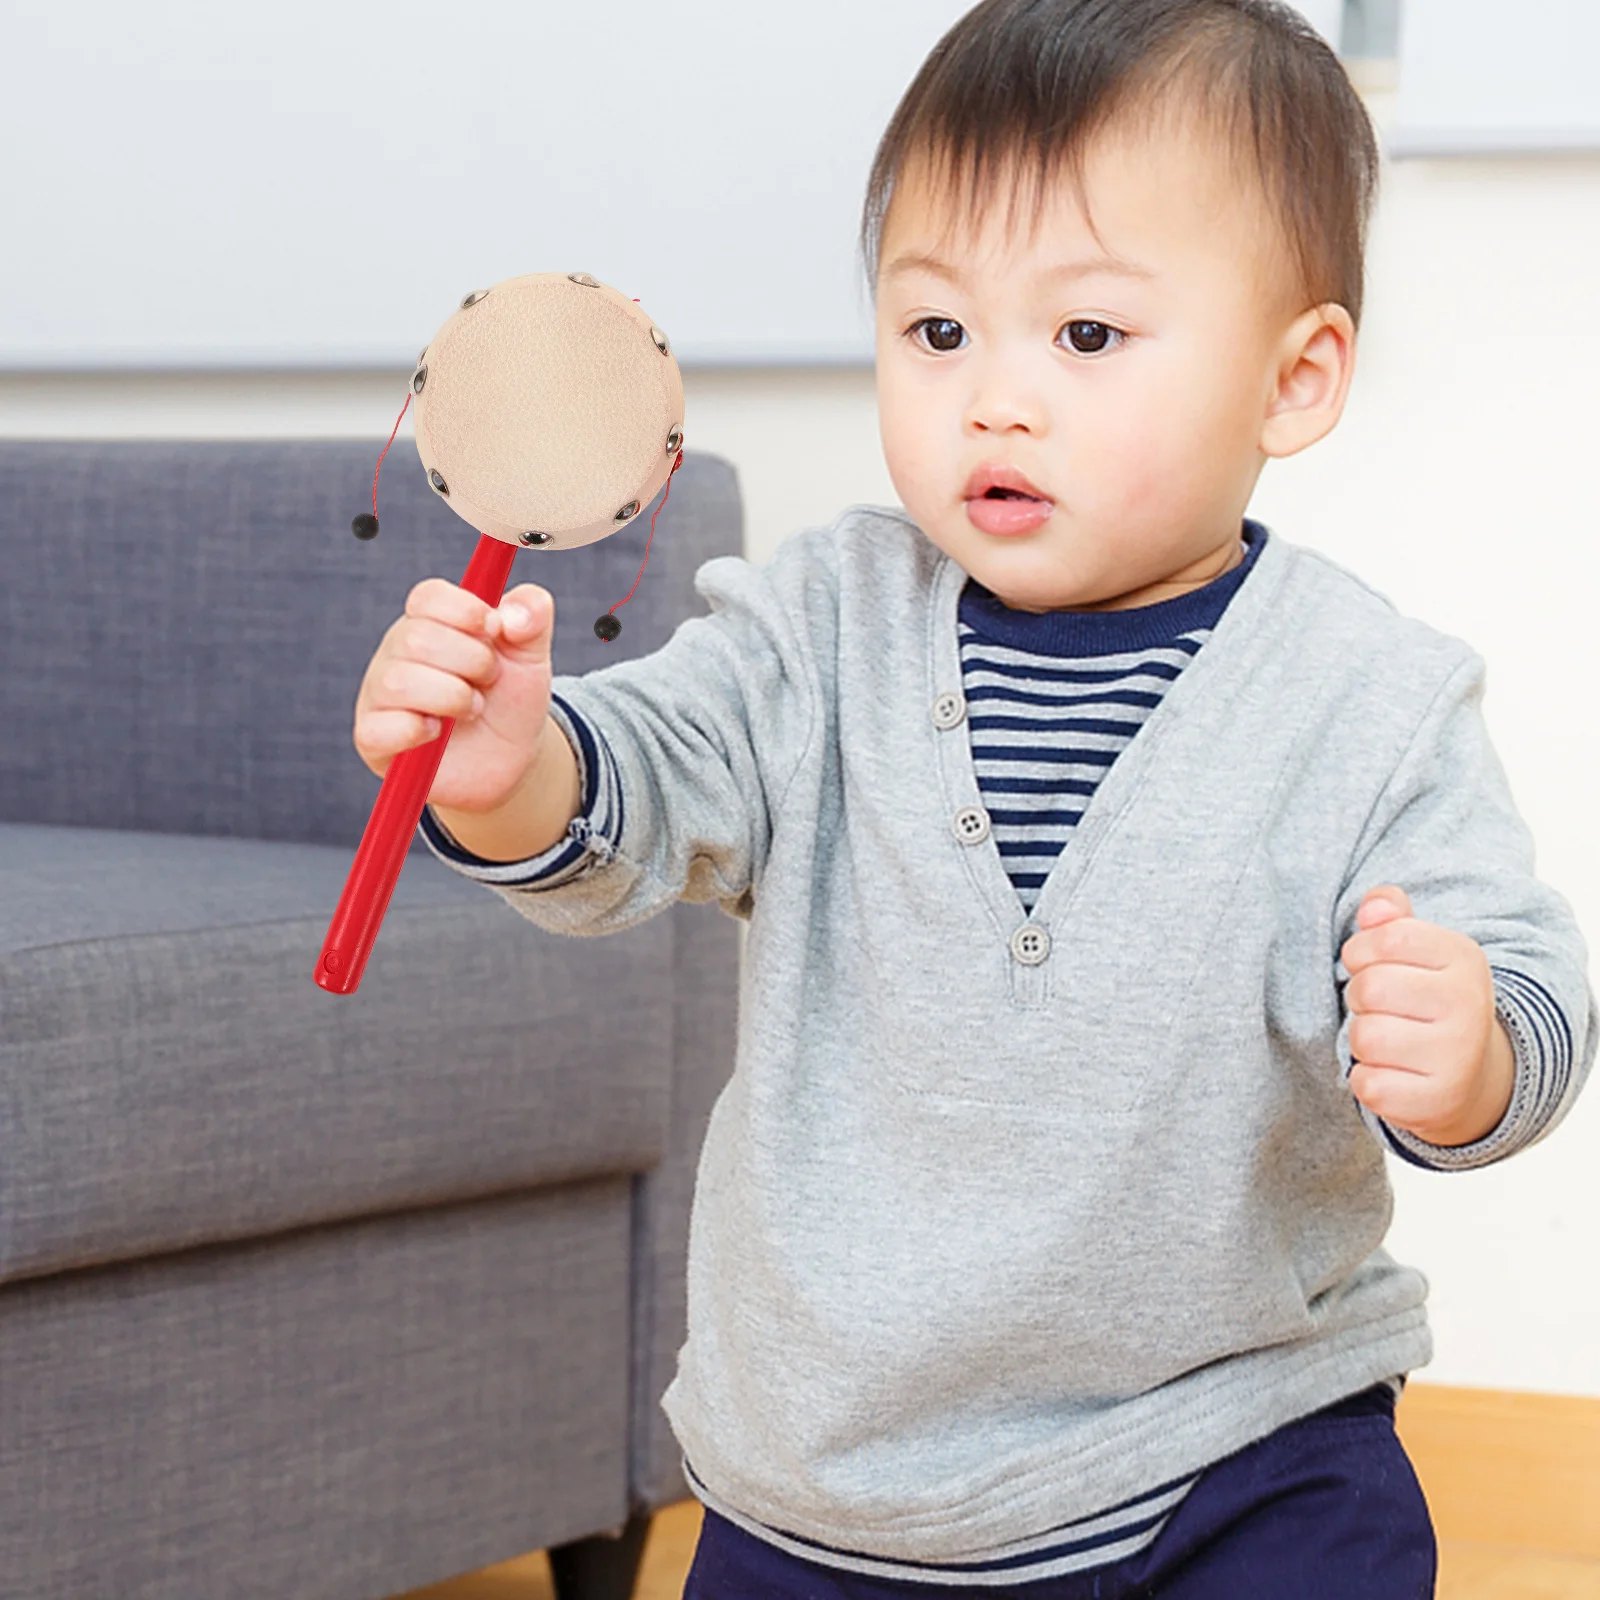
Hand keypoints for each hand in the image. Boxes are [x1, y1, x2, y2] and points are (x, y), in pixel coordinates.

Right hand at [353, 578, 556, 812]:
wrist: (509, 758)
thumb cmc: (510, 698)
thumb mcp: (531, 653)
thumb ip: (533, 613)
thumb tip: (512, 616)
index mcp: (429, 621)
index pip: (428, 597)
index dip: (465, 611)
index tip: (495, 630)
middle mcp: (397, 652)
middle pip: (416, 638)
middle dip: (471, 661)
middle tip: (489, 680)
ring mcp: (380, 695)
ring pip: (398, 682)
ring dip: (452, 697)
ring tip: (473, 709)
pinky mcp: (374, 740)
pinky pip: (376, 729)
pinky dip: (414, 730)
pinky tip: (436, 733)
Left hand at [1339, 885, 1515, 1146]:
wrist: (1470, 1075)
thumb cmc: (1425, 999)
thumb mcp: (1417, 950)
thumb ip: (1391, 918)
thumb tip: (1374, 907)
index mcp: (1464, 957)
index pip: (1386, 937)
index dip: (1361, 952)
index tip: (1373, 965)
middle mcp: (1469, 1005)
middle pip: (1369, 989)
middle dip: (1361, 999)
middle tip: (1384, 1009)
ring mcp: (1458, 1057)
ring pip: (1365, 1037)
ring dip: (1362, 1040)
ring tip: (1390, 1041)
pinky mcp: (1438, 1101)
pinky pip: (1368, 1084)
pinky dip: (1367, 1079)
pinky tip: (1394, 1074)